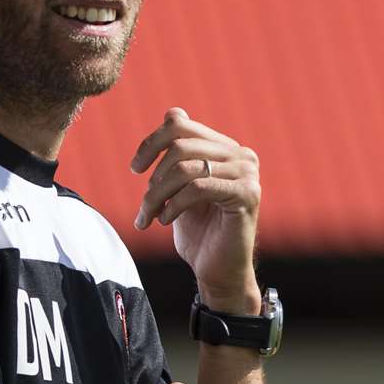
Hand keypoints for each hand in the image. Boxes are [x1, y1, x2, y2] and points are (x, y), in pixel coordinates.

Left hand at [130, 108, 261, 309]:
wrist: (217, 270)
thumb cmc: (197, 231)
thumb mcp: (179, 187)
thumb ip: (178, 155)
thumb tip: (173, 112)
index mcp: (224, 148)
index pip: (180, 123)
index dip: (151, 141)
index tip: (136, 169)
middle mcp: (241, 154)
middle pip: (180, 144)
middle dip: (153, 177)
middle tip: (144, 206)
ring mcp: (248, 173)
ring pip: (185, 168)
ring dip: (158, 195)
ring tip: (149, 217)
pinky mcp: (248, 194)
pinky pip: (199, 188)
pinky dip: (174, 204)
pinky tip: (166, 221)